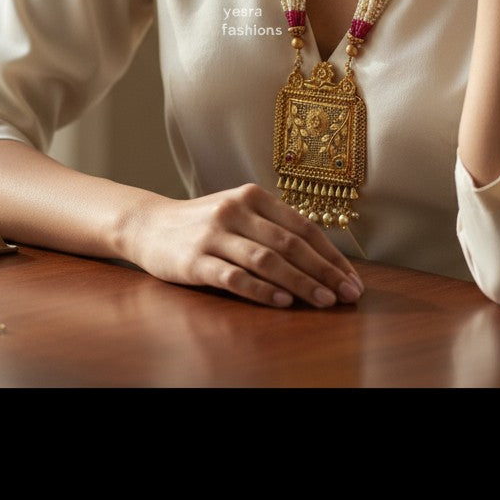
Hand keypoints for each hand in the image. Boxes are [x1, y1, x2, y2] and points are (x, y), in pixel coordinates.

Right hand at [126, 183, 363, 308]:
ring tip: (324, 302)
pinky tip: (282, 303)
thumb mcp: (238, 212)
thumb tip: (322, 261)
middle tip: (348, 295)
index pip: (302, 226)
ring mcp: (213, 235)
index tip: (352, 279)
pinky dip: (261, 291)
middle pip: (289, 244)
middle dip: (323, 272)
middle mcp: (234, 210)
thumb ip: (272, 227)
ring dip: (300, 284)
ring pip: (266, 260)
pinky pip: (234, 277)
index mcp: (252, 196)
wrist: (147, 225)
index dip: (331, 255)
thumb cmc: (202, 224)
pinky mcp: (194, 260)